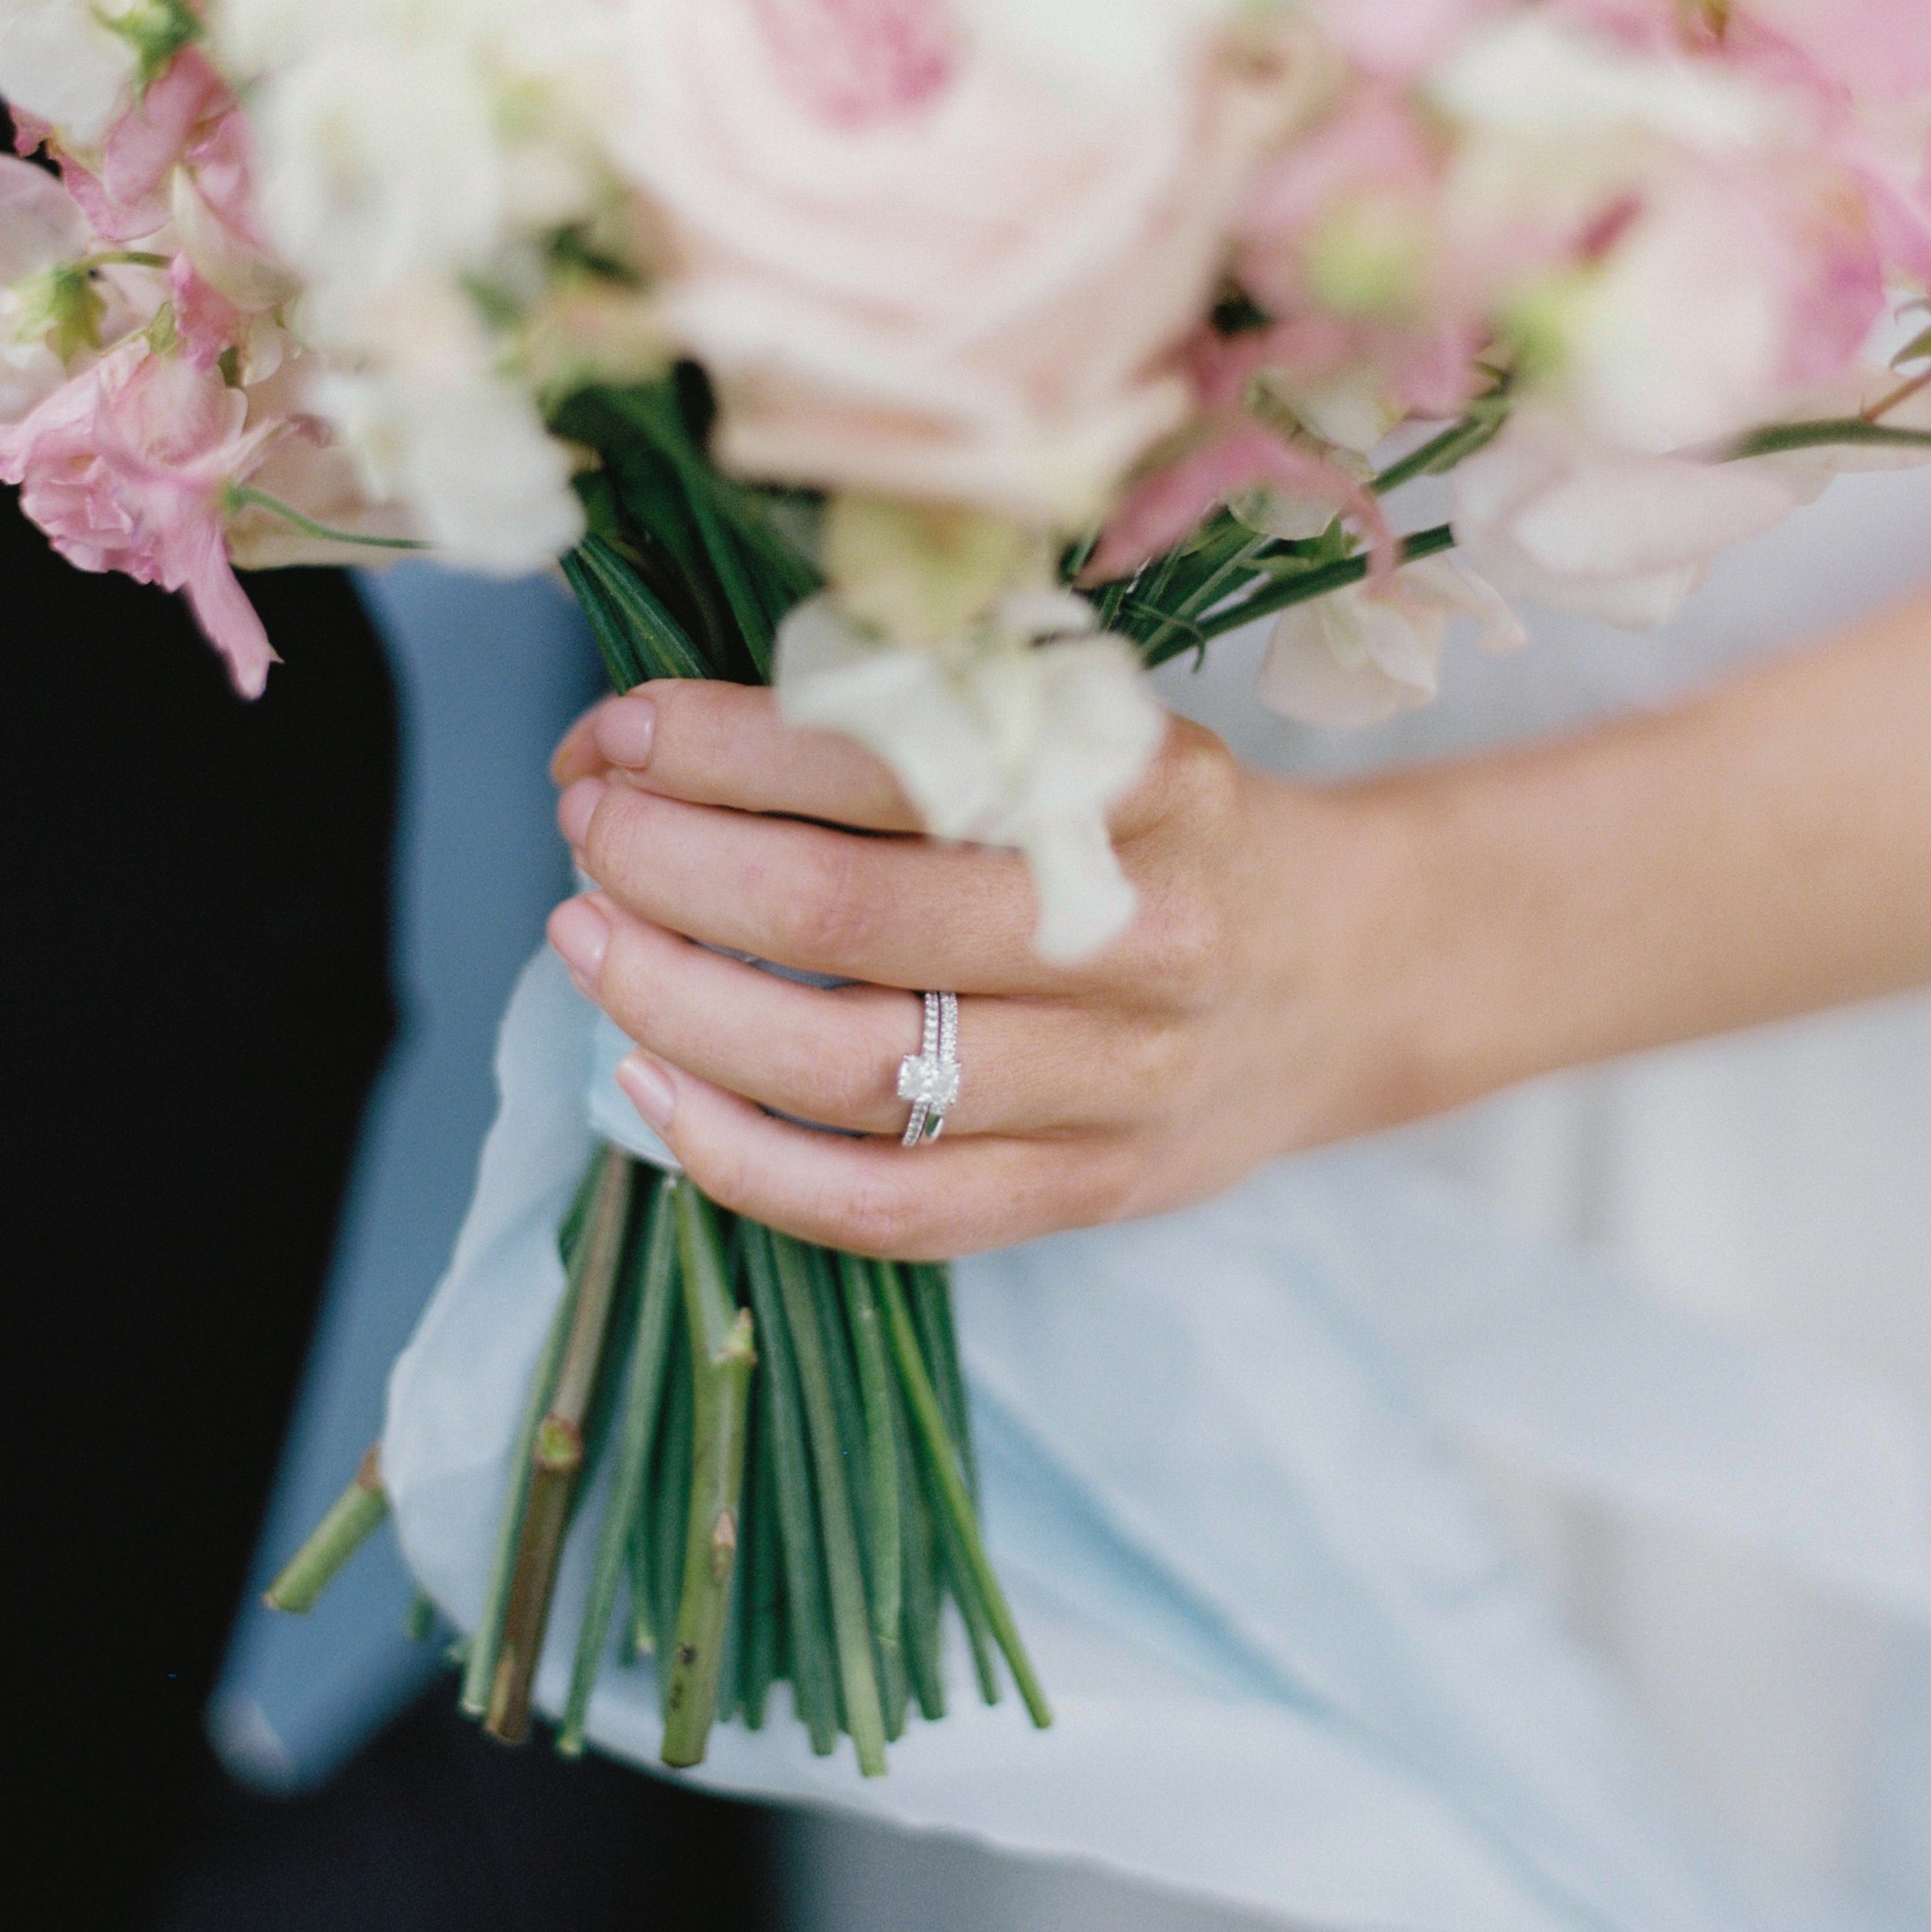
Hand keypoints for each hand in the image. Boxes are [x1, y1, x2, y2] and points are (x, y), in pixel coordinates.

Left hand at [546, 682, 1423, 1258]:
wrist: (1347, 975)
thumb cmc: (1175, 831)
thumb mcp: (1101, 730)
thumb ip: (937, 721)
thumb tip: (675, 724)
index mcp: (1141, 786)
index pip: (890, 760)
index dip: (723, 745)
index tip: (620, 726)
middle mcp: (1139, 936)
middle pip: (850, 919)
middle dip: (674, 864)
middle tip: (587, 825)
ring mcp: (1118, 1084)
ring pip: (854, 1071)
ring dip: (679, 1001)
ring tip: (583, 938)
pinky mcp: (1089, 1191)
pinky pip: (892, 1210)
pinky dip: (747, 1163)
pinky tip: (649, 1088)